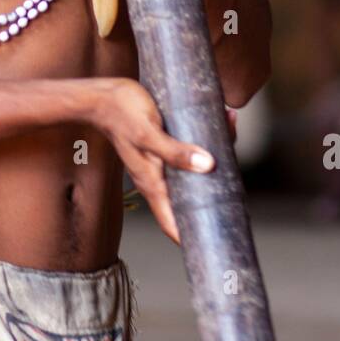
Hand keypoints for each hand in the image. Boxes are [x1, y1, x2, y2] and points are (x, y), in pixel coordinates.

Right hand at [87, 76, 215, 243]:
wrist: (101, 95)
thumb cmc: (120, 114)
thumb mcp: (148, 133)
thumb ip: (174, 151)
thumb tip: (207, 165)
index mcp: (151, 182)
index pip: (171, 222)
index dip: (189, 238)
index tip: (211, 244)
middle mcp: (157, 177)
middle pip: (188, 197)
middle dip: (214, 193)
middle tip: (238, 184)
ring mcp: (160, 162)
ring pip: (193, 171)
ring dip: (215, 158)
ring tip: (230, 131)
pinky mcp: (164, 145)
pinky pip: (189, 151)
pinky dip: (205, 141)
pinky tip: (219, 121)